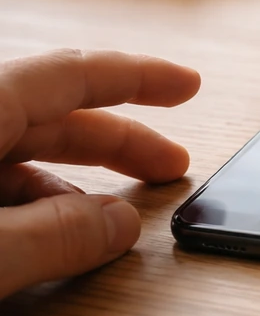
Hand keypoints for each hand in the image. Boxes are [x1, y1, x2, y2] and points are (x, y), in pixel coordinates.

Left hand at [0, 49, 199, 299]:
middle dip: (120, 141)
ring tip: (112, 220)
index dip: (139, 77)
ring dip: (73, 184)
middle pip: (52, 116)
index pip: (72, 74)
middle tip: (172, 166)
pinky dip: (28, 207)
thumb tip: (119, 225)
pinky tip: (46, 241)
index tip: (188, 85)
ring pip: (16, 154)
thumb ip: (53, 237)